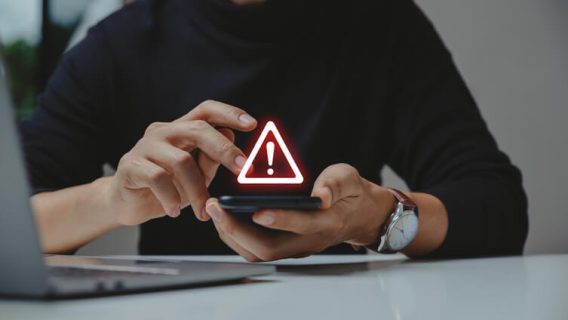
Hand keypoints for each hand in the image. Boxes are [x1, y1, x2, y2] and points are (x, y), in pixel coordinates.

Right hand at [104, 100, 256, 225]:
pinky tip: (174, 211)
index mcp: (181, 129)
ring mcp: (145, 147)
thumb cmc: (166, 187)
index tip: (252, 124)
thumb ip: (211, 158)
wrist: (126, 203)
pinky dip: (171, 198)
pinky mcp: (130, 166)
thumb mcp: (196, 175)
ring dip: (197, 190)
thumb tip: (230, 135)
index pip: (206, 110)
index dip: (229, 113)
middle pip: (198, 129)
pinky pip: (158, 178)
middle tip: (243, 169)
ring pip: (181, 161)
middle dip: (225, 149)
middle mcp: (163, 132)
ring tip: (202, 211)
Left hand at [205, 163, 395, 261]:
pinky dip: (236, 236)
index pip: (302, 226)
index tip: (256, 210)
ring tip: (214, 211)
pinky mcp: (286, 246)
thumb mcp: (348, 179)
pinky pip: (256, 249)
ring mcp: (296, 247)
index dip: (280, 220)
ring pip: (258, 252)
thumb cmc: (351, 193)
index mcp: (327, 223)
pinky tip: (224, 217)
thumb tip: (321, 196)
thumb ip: (334, 184)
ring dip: (231, 235)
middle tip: (215, 207)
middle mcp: (308, 241)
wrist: (359, 214)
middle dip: (237, 230)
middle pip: (269, 249)